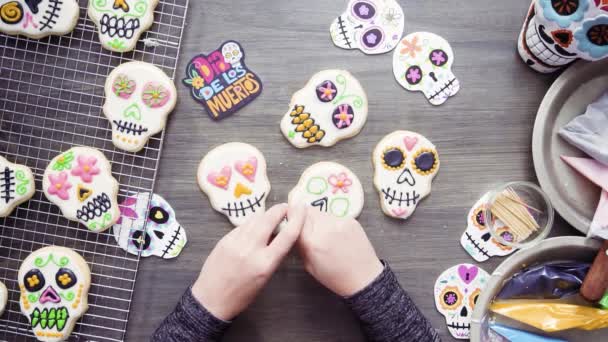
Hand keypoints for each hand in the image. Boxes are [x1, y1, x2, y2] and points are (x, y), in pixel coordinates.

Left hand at [192, 203, 304, 320]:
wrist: (212, 299)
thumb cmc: (242, 294)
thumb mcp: (265, 277)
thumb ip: (273, 255)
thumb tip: (279, 235)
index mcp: (265, 263)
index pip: (287, 236)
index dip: (297, 219)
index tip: (302, 209)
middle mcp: (250, 249)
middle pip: (269, 219)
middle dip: (280, 209)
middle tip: (286, 207)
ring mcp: (235, 242)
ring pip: (254, 219)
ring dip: (265, 215)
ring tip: (271, 216)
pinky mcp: (224, 239)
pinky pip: (242, 226)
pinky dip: (252, 223)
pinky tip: (254, 227)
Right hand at [295, 207, 383, 296]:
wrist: (364, 277)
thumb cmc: (335, 276)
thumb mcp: (309, 265)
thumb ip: (299, 244)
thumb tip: (291, 228)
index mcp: (313, 242)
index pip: (295, 217)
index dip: (290, 217)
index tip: (288, 219)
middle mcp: (326, 228)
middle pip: (306, 210)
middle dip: (302, 217)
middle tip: (304, 228)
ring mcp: (340, 222)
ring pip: (319, 211)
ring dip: (315, 218)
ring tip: (320, 233)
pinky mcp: (351, 220)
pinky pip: (332, 215)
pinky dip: (329, 221)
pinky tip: (333, 234)